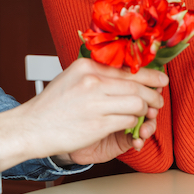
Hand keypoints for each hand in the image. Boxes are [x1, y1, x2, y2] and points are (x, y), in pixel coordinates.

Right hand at [0, 58, 167, 171]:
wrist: (32, 127)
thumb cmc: (51, 105)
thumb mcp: (72, 77)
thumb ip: (96, 73)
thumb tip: (127, 74)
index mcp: (87, 66)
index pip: (128, 68)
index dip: (150, 75)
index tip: (161, 79)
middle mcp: (92, 81)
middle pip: (138, 86)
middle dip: (154, 94)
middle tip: (158, 99)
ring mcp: (95, 103)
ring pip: (137, 104)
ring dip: (145, 111)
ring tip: (145, 114)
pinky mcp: (98, 124)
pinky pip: (128, 121)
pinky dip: (133, 124)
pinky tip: (129, 125)